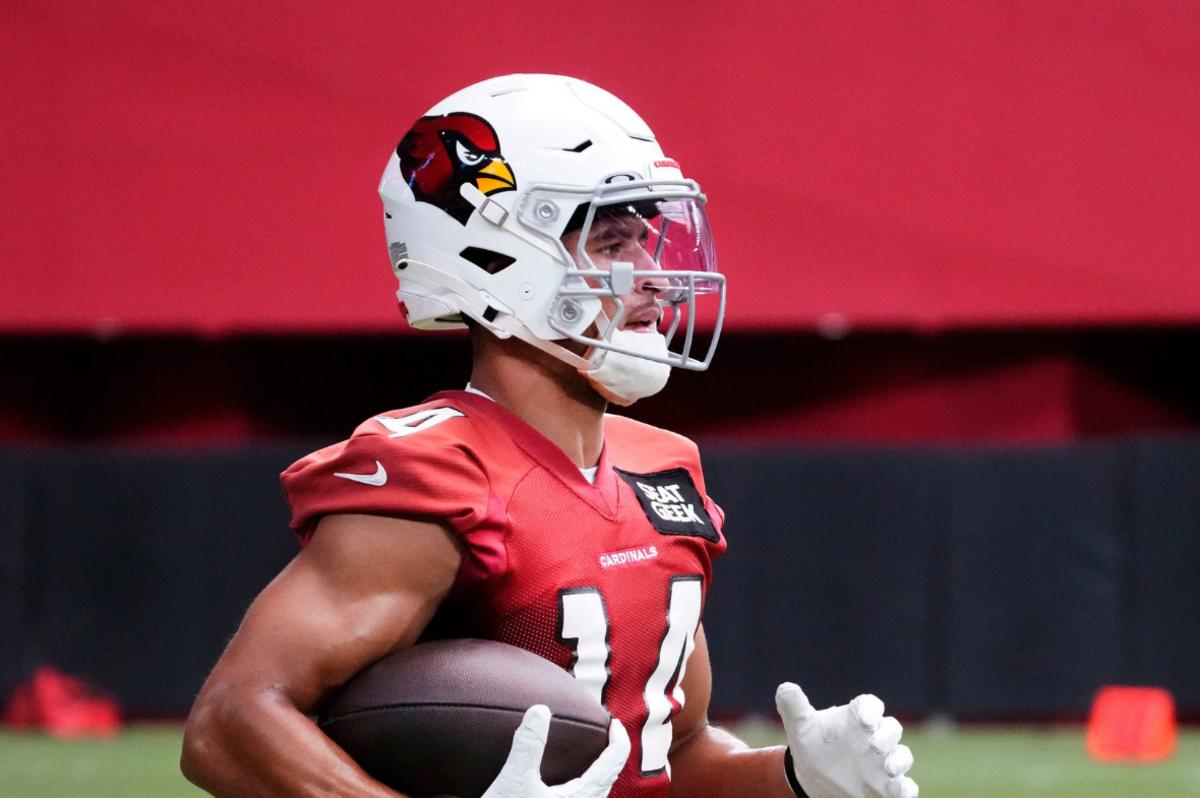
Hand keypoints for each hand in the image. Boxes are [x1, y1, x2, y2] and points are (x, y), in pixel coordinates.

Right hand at [482, 705, 629, 797]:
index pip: (613, 763)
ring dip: (601, 774)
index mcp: (582, 797)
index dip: (618, 740)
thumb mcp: (515, 781)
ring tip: (593, 758)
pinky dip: (588, 789)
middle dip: (612, 755)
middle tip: (609, 735)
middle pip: (609, 780)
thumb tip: (540, 710)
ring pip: (598, 795)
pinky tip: (571, 788)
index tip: (616, 723)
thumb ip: (529, 745)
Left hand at [776, 683, 917, 797]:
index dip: (870, 710)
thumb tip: (785, 688)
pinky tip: (899, 791)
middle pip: (892, 728)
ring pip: (903, 756)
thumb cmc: (812, 744)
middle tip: (874, 745)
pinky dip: (905, 789)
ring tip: (890, 769)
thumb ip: (794, 707)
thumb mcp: (800, 726)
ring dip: (900, 761)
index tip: (863, 719)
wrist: (816, 776)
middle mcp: (874, 737)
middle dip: (887, 735)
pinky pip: (905, 787)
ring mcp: (883, 762)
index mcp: (855, 717)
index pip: (870, 705)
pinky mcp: (887, 786)